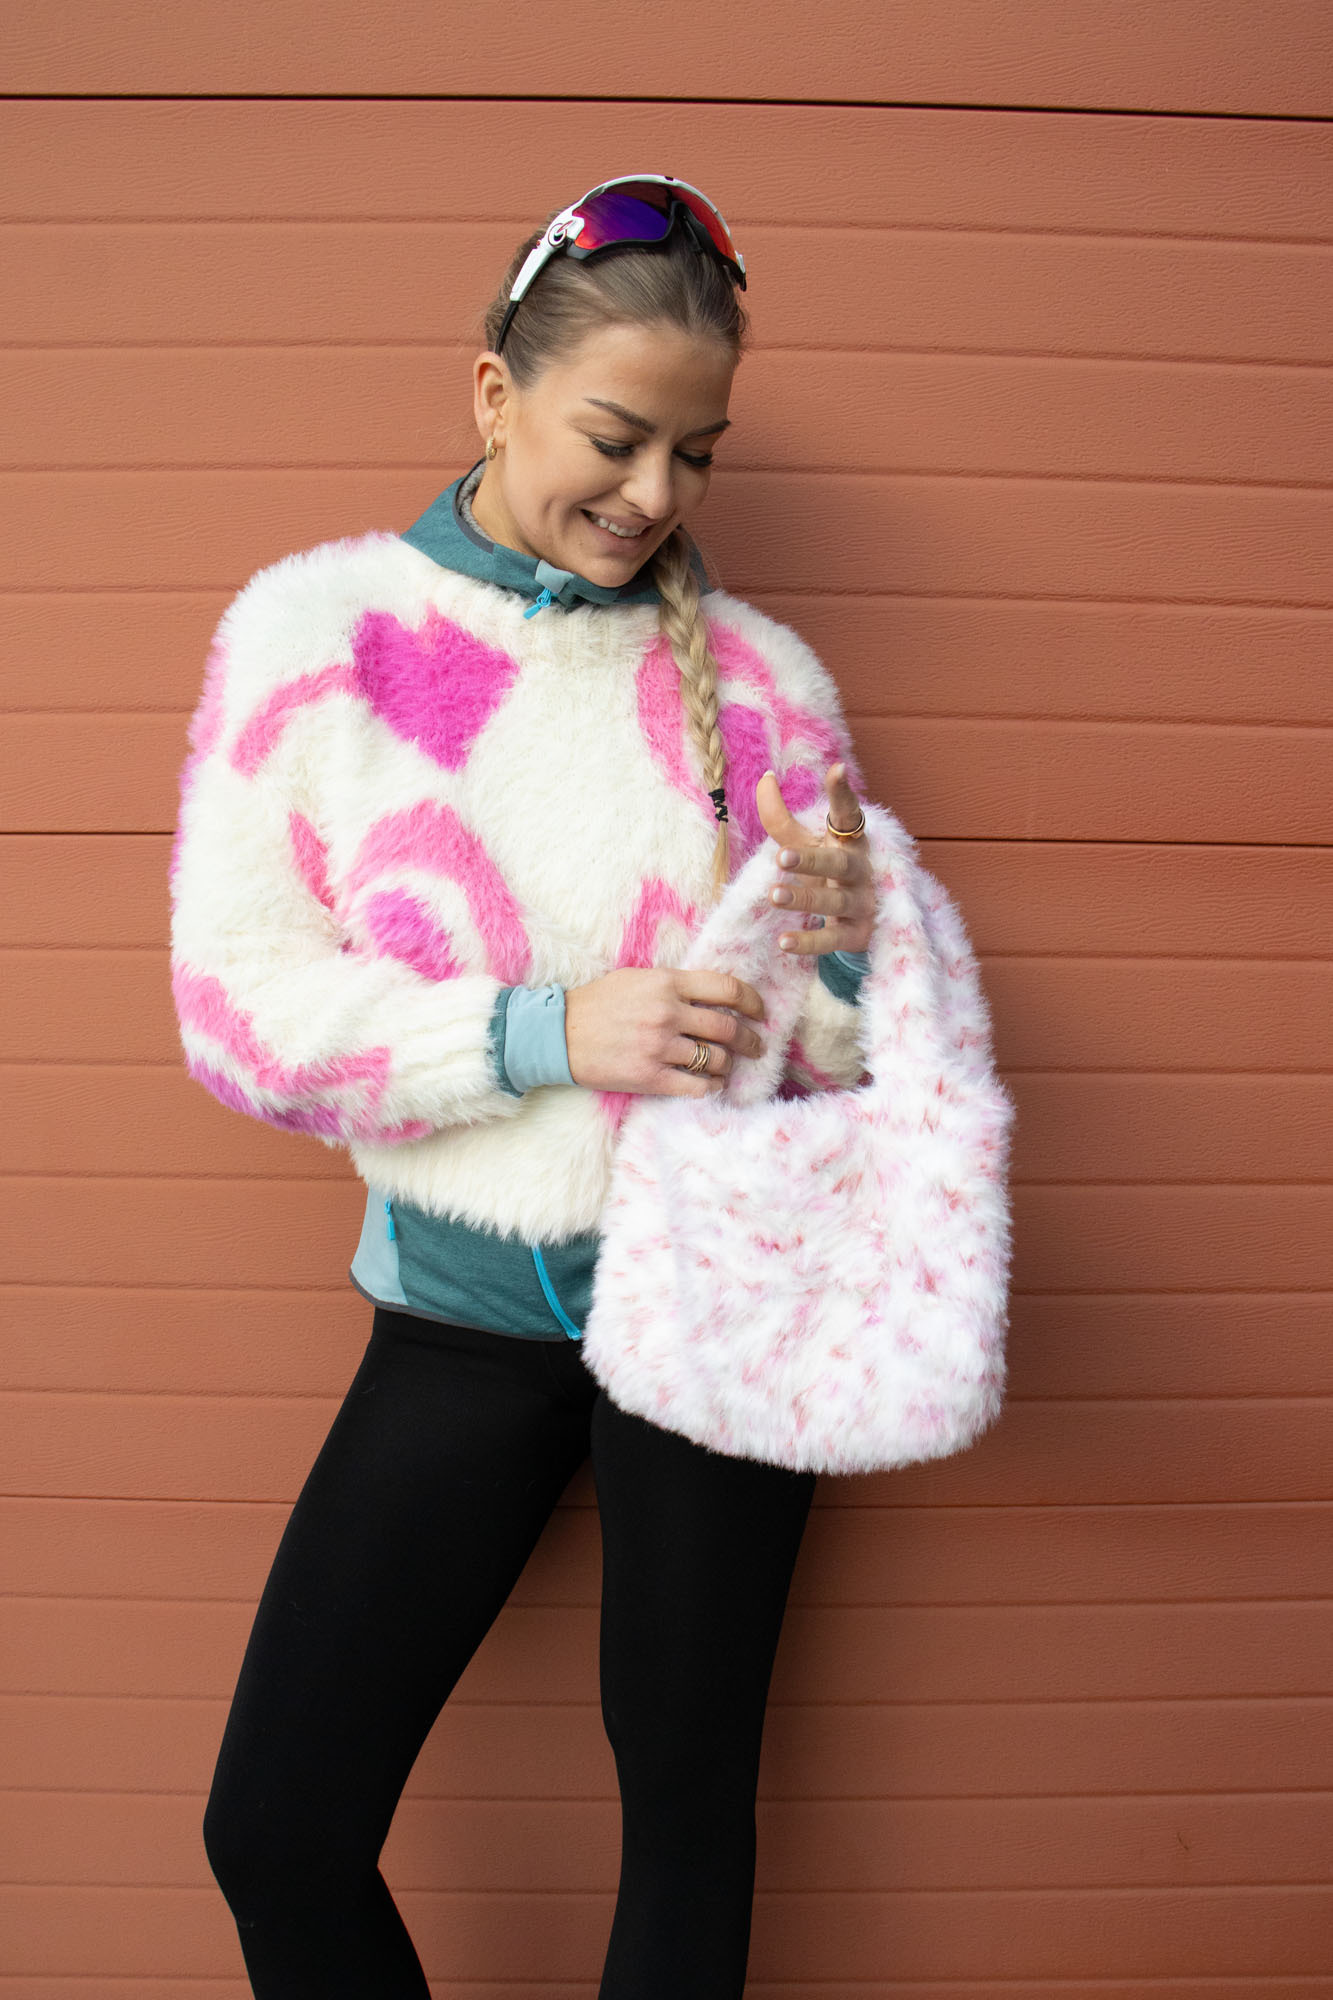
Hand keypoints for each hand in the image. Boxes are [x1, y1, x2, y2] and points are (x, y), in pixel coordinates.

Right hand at [564, 966, 766, 1096]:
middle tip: (756, 1046)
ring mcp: (659, 1046)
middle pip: (728, 1028)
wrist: (559, 1033)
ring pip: (716, 1059)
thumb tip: (716, 995)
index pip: (727, 988)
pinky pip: (696, 1086)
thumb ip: (675, 984)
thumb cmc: (598, 1003)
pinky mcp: (649, 1077)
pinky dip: (712, 1086)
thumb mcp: (638, 978)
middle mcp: (667, 1013)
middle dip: (750, 1040)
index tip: (761, 1012)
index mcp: (667, 983)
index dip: (753, 1001)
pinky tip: (713, 1084)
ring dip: (729, 1064)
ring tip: (729, 1066)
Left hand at [756, 763, 874, 954]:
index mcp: (849, 840)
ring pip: (834, 900)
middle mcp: (860, 869)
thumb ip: (782, 816)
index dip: (843, 793)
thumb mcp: (808, 842)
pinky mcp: (857, 935)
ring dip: (805, 898)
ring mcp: (862, 903)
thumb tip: (765, 777)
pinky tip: (783, 942)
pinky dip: (809, 942)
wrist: (867, 918)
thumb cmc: (828, 871)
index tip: (836, 769)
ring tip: (775, 895)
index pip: (847, 814)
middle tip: (782, 856)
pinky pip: (832, 939)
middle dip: (811, 860)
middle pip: (837, 863)